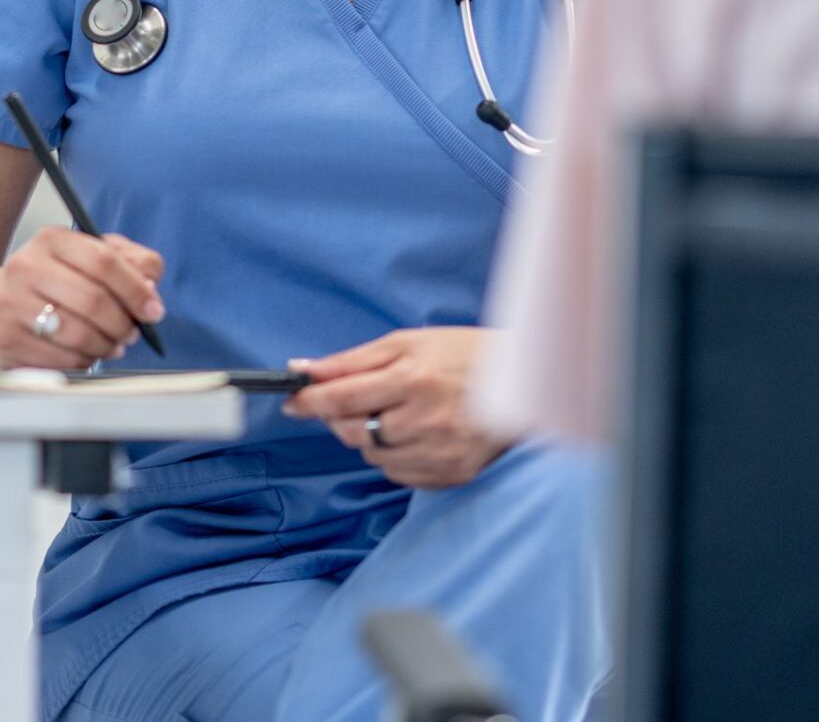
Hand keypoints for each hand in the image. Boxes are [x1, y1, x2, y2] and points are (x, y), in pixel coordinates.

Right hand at [0, 227, 164, 370]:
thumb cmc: (54, 283)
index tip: (153, 310)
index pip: (103, 261)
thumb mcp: (89, 258)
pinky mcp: (7, 340)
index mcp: (51, 240)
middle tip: (132, 333)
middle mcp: (25, 266)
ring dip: (106, 346)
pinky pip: (62, 360)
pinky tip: (86, 354)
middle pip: (93, 300)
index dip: (135, 289)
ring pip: (80, 335)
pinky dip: (84, 362)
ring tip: (112, 345)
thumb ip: (129, 262)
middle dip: (123, 323)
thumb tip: (150, 287)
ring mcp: (11, 304)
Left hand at [284, 327, 508, 488]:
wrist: (527, 383)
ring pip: (373, 457)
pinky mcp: (452, 475)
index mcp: (413, 379)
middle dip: (340, 418)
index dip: (309, 401)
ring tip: (395, 412)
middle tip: (349, 402)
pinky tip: (413, 433)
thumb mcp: (408, 343)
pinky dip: (394, 456)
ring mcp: (440, 452)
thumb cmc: (464, 354)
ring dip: (370, 437)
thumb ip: (353, 361)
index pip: (342, 398)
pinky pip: (399, 474)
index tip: (292, 400)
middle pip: (353, 432)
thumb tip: (303, 369)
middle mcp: (425, 420)